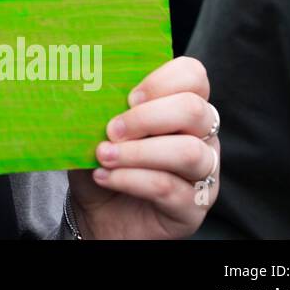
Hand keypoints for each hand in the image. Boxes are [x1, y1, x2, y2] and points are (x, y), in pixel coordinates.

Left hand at [67, 56, 219, 238]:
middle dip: (147, 117)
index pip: (193, 76)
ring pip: (187, 152)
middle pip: (195, 110)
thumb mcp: (97, 128)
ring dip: (137, 152)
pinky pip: (167, 187)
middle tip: (111, 130)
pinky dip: (129, 179)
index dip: (162, 80)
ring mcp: (203, 173)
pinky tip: (104, 177)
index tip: (127, 96)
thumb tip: (86, 86)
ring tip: (103, 155)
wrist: (98, 214)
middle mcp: (201, 137)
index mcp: (181, 107)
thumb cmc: (104, 162)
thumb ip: (101, 106)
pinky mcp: (193, 207)